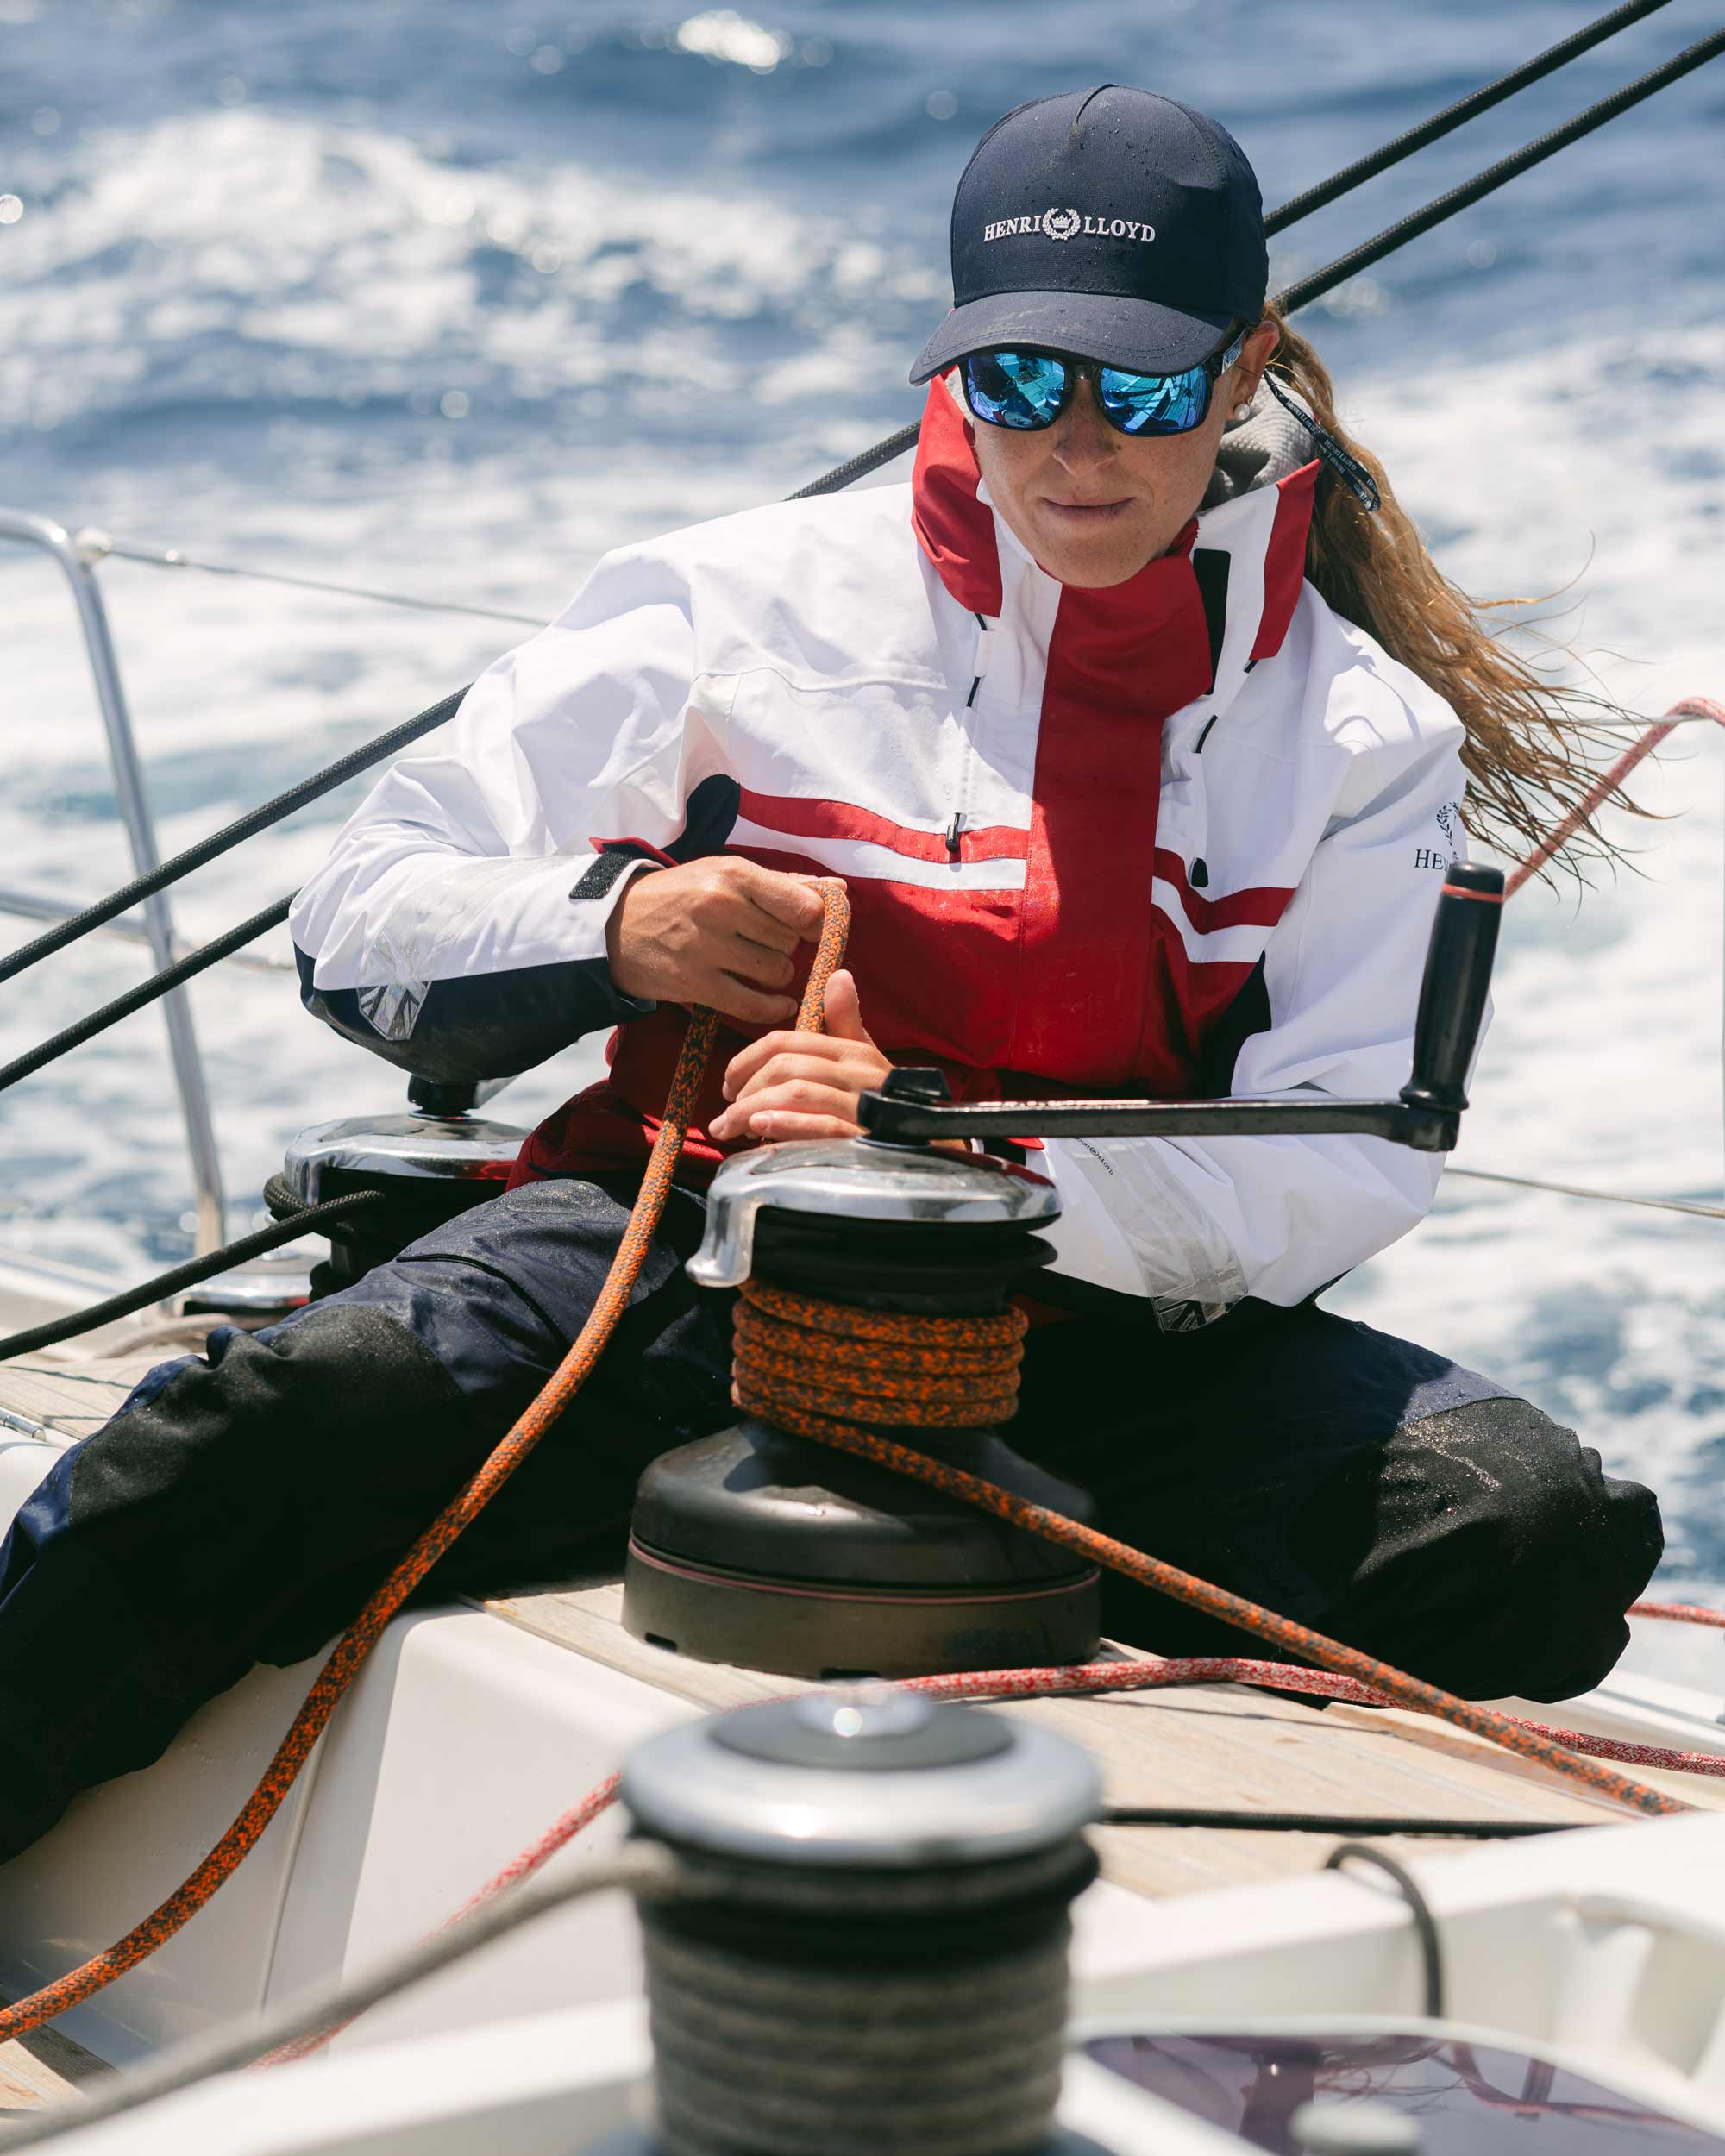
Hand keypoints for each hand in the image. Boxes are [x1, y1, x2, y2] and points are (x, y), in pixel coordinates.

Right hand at [604, 856, 833, 1027]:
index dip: (815, 923)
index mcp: (734, 873)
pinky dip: (772, 1008)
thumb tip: (839, 889)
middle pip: (790, 942)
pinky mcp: (694, 982)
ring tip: (754, 965)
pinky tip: (777, 1003)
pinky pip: (753, 1004)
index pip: (805, 906)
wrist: (615, 925)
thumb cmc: (681, 896)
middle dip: (786, 948)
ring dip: (775, 975)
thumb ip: (785, 884)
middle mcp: (721, 906)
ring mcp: (706, 946)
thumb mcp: (725, 875)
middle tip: (765, 946)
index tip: (807, 929)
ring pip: (777, 972)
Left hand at [708, 970, 889, 1142]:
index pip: (787, 1042)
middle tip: (724, 1116)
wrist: (930, 1148)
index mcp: (852, 1051)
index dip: (748, 1060)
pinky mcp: (865, 1138)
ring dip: (752, 1111)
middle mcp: (858, 1072)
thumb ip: (845, 1024)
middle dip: (745, 1089)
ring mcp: (863, 1105)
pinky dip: (787, 1123)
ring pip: (796, 1093)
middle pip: (785, 1066)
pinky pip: (822, 1124)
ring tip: (728, 1129)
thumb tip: (840, 975)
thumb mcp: (867, 1061)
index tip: (728, 1084)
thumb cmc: (889, 1104)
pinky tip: (760, 1128)